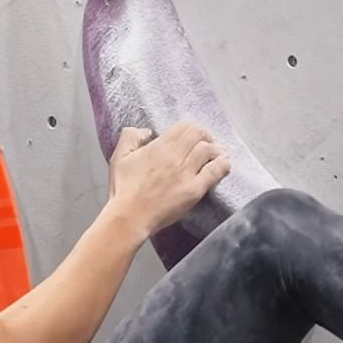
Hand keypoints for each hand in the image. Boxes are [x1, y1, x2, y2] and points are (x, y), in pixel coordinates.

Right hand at [107, 123, 231, 237]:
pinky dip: (222, 164)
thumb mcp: (119, 156)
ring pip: (209, 150)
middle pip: (199, 135)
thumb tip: (148, 131)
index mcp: (159, 146)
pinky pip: (215, 171)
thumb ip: (131, 137)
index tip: (193, 136)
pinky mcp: (194, 190)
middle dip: (206, 136)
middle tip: (208, 144)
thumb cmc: (124, 189)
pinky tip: (223, 164)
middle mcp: (174, 156)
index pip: (185, 126)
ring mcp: (186, 173)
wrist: (130, 217)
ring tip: (218, 154)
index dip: (192, 129)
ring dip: (216, 149)